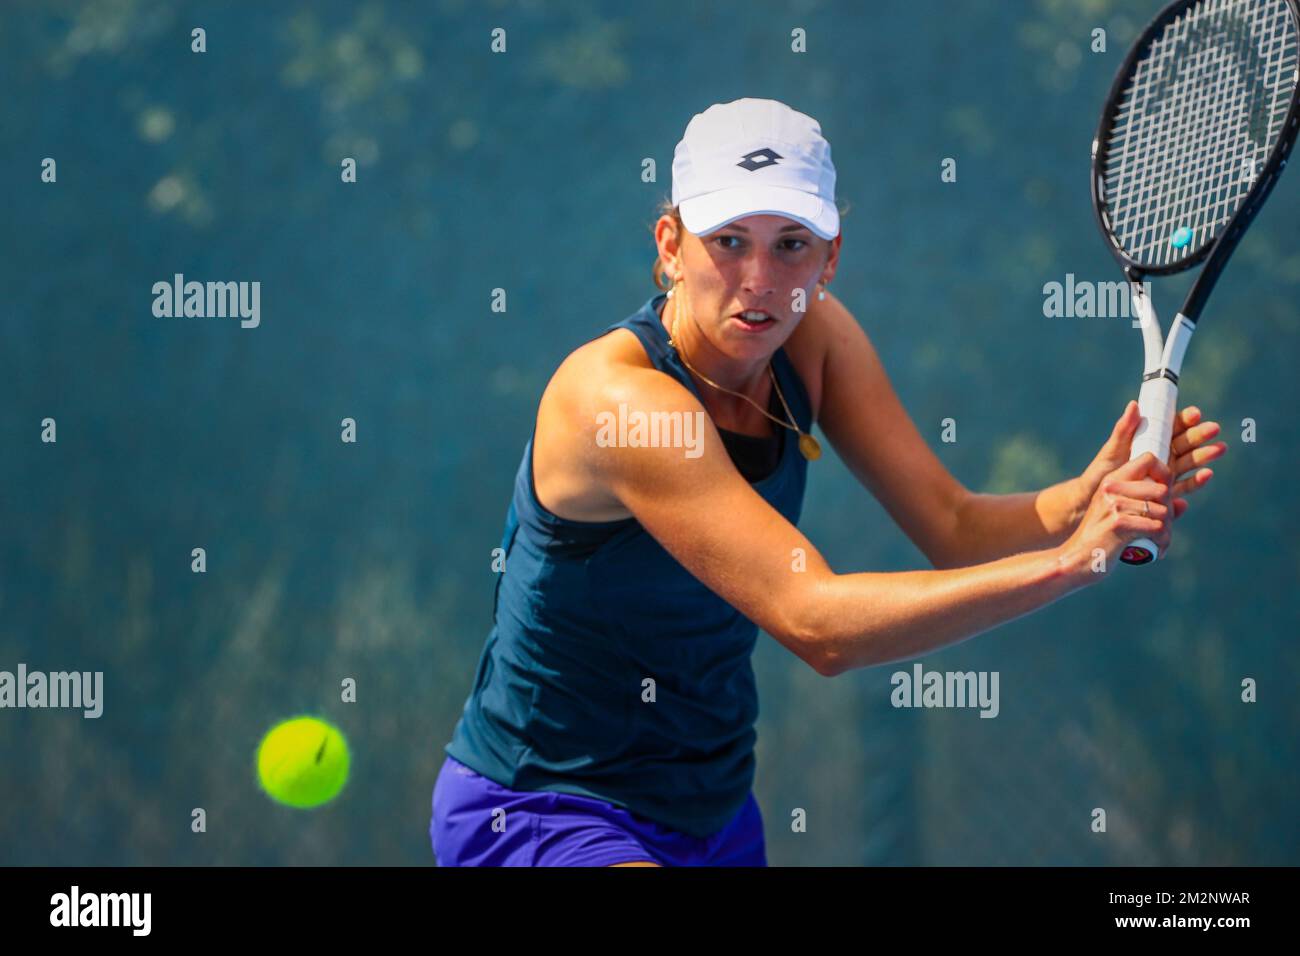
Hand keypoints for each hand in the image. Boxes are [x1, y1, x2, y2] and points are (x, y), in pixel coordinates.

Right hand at [1059, 452, 1172, 574]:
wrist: (1075, 561)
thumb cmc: (1101, 540)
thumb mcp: (1120, 517)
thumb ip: (1150, 508)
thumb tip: (1183, 504)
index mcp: (1112, 481)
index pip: (1149, 459)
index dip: (1165, 473)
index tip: (1165, 496)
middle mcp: (1112, 488)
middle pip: (1162, 490)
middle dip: (1169, 513)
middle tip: (1164, 531)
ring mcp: (1114, 504)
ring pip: (1163, 511)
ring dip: (1167, 532)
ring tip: (1160, 543)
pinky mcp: (1118, 523)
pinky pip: (1157, 527)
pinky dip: (1163, 542)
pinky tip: (1158, 551)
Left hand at [1072, 401, 1225, 523]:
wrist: (1098, 501)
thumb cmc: (1102, 472)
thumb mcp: (1112, 449)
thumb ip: (1124, 429)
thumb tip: (1134, 404)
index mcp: (1151, 440)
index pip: (1172, 426)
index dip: (1185, 419)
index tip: (1194, 414)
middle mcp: (1163, 455)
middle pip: (1186, 442)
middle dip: (1200, 435)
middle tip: (1213, 429)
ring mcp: (1167, 473)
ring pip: (1190, 461)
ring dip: (1205, 455)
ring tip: (1218, 449)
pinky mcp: (1168, 492)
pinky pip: (1186, 486)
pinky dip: (1197, 481)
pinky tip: (1207, 474)